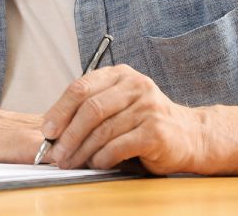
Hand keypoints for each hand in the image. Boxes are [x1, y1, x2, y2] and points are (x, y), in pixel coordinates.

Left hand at [41, 64, 206, 173]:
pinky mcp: (156, 131)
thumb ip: (90, 110)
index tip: (47, 130)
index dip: (60, 110)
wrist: (190, 136)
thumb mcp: (119, 105)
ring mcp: (148, 107)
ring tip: (73, 162)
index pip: (81, 87)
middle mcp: (136, 86)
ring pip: (103, 130)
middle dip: (68, 135)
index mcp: (120, 74)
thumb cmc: (145, 122)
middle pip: (90, 109)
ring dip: (82, 151)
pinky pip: (118, 146)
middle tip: (57, 154)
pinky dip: (103, 158)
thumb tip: (53, 132)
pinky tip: (97, 164)